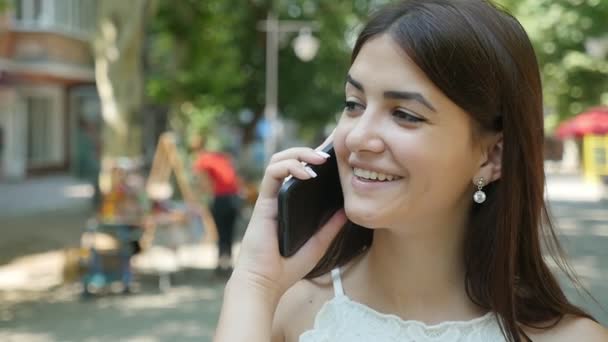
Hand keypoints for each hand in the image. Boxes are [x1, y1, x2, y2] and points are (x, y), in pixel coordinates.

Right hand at [231, 135, 345, 298]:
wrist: (266, 281)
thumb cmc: (287, 266)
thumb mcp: (318, 244)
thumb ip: (330, 228)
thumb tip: (347, 211)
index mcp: (291, 203)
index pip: (301, 171)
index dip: (314, 158)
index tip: (335, 153)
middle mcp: (279, 196)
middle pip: (289, 159)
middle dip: (309, 150)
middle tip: (331, 153)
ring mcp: (270, 197)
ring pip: (279, 159)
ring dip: (299, 154)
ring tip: (320, 159)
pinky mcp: (263, 201)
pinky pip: (272, 174)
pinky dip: (289, 167)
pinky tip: (306, 173)